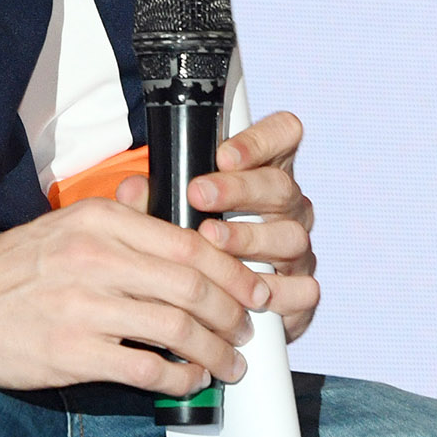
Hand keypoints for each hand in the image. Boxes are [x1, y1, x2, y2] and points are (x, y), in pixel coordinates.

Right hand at [0, 198, 272, 394]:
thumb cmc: (17, 267)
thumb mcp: (69, 226)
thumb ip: (124, 221)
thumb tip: (179, 221)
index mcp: (99, 222)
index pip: (187, 243)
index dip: (232, 269)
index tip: (254, 288)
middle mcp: (94, 259)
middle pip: (190, 285)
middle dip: (231, 312)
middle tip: (247, 329)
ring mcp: (82, 307)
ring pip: (175, 328)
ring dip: (214, 350)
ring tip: (230, 363)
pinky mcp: (70, 352)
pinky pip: (144, 368)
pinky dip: (178, 378)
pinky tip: (189, 381)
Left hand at [115, 110, 320, 340]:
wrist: (208, 302)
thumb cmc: (191, 242)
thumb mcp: (169, 212)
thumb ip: (154, 199)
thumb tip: (131, 190)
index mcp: (262, 170)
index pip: (283, 135)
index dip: (259, 140)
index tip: (223, 154)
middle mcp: (287, 205)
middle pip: (281, 184)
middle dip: (239, 189)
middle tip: (198, 195)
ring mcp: (297, 245)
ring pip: (291, 234)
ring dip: (250, 237)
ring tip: (211, 242)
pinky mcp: (302, 287)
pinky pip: (305, 288)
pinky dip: (277, 291)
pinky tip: (246, 293)